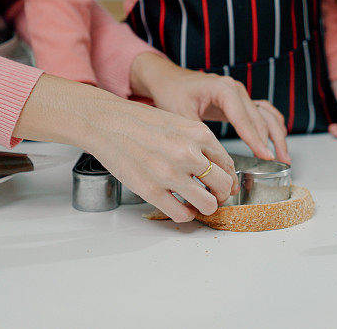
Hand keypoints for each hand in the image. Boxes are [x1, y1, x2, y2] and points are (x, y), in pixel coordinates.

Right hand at [89, 102, 239, 221]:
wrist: (107, 123)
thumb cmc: (141, 121)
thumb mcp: (180, 122)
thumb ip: (200, 143)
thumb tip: (217, 166)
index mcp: (199, 134)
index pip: (228, 164)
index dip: (229, 178)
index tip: (225, 184)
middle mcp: (188, 154)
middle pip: (223, 185)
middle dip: (221, 194)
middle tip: (214, 196)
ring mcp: (170, 174)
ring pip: (207, 204)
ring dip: (206, 207)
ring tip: (199, 204)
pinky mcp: (151, 191)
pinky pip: (181, 214)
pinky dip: (186, 215)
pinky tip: (182, 208)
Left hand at [130, 53, 289, 163]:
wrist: (168, 79)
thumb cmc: (172, 93)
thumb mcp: (182, 115)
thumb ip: (200, 136)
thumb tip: (217, 161)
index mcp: (224, 89)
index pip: (245, 119)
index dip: (256, 140)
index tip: (267, 157)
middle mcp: (236, 89)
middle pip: (261, 118)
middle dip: (272, 142)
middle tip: (280, 162)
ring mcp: (241, 93)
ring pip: (266, 115)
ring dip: (278, 135)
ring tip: (284, 156)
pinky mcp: (240, 100)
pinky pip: (262, 112)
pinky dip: (272, 125)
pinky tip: (278, 138)